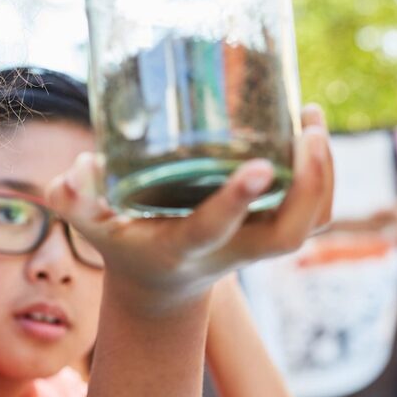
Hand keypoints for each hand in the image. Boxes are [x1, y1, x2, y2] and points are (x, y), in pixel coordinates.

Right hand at [49, 106, 334, 317]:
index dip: (237, 201)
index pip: (215, 230)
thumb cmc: (124, 241)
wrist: (161, 280)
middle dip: (309, 185)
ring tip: (311, 117)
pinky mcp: (274, 229)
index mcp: (187, 246)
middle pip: (290, 233)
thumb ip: (76, 200)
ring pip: (313, 222)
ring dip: (325, 175)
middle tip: (307, 130)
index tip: (261, 166)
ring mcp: (259, 243)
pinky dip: (325, 176)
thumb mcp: (92, 225)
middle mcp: (233, 249)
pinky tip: (311, 127)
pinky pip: (316, 212)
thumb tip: (71, 175)